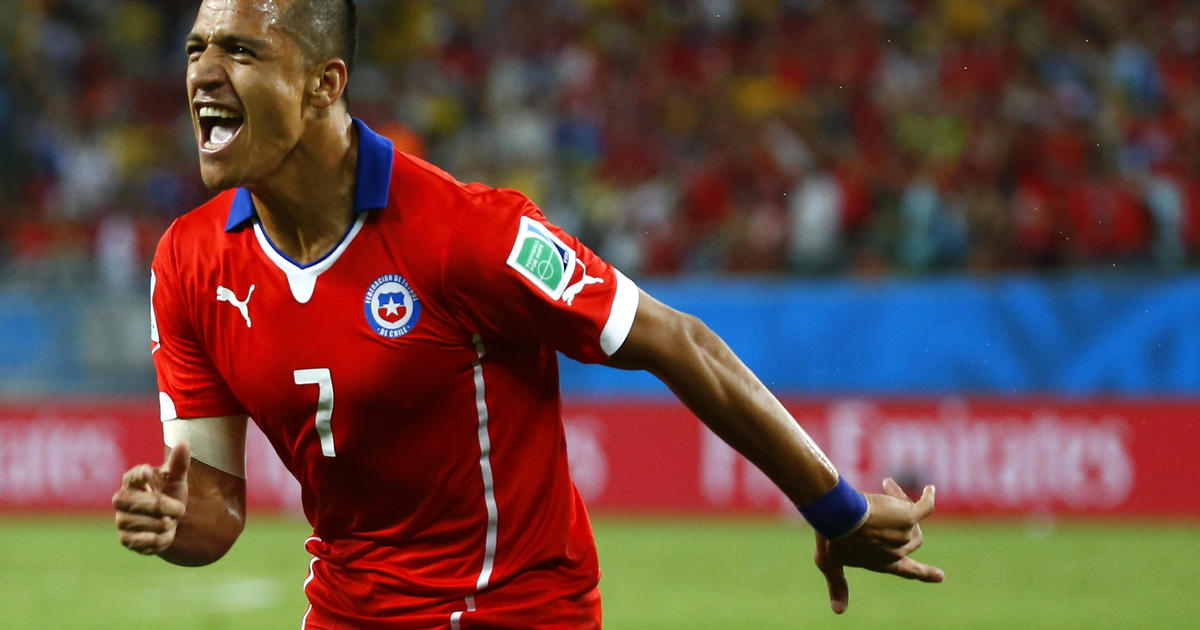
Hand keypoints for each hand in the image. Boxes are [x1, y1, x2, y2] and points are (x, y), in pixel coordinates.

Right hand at [112, 443, 190, 554]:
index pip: (133, 476)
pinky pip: (149, 541)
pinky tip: (163, 534)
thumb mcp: (177, 478)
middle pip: (144, 503)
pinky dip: (164, 539)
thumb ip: (179, 463)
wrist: (168, 521)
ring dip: (168, 523)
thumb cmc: (169, 493)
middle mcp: (121, 499)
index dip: (141, 475)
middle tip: (181, 509)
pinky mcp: (125, 539)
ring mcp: (121, 520)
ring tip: (169, 520)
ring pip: (150, 523)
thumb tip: (183, 443)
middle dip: (167, 507)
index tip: (149, 471)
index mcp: (131, 480)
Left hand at [813, 477, 944, 613]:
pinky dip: (928, 498)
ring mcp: (906, 534)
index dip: (923, 574)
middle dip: (899, 518)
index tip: (940, 576)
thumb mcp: (829, 564)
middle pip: (909, 535)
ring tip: (884, 485)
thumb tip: (838, 612)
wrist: (838, 516)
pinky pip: (926, 507)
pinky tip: (928, 489)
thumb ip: (837, 585)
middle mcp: (897, 552)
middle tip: (883, 495)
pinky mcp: (909, 516)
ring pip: (912, 517)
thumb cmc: (831, 538)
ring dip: (900, 500)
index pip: (906, 571)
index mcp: (881, 563)